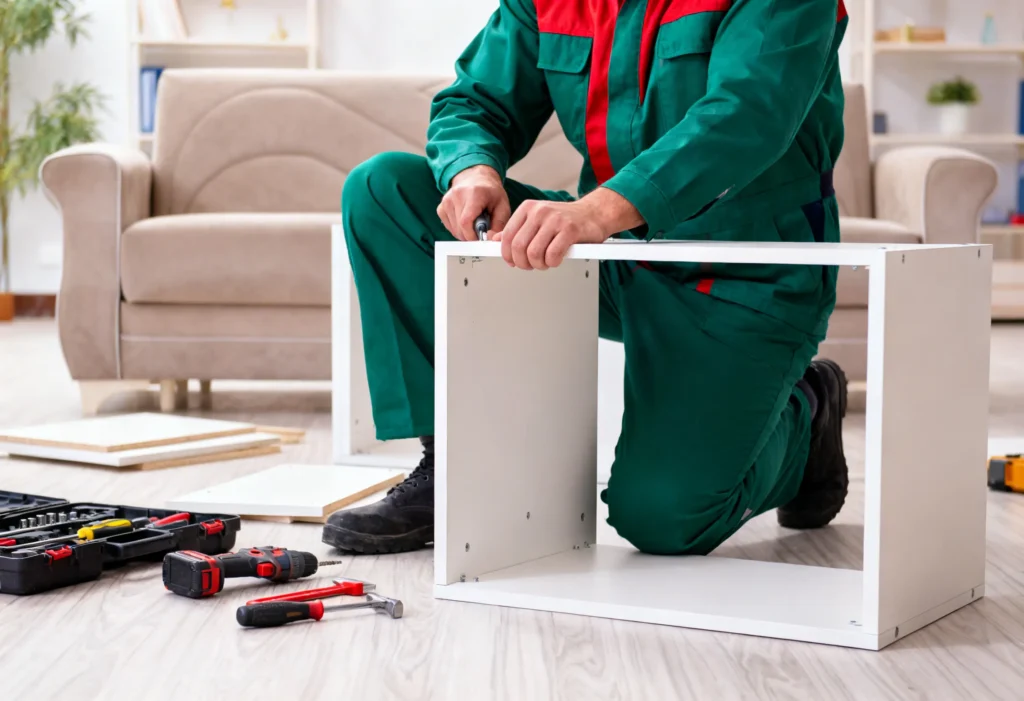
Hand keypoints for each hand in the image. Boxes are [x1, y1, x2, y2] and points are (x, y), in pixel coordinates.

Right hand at [437, 165, 510, 240]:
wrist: (475, 177)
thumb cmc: (491, 193)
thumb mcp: (503, 206)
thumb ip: (499, 224)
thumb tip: (490, 239)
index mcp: (474, 193)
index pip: (466, 222)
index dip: (472, 235)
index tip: (480, 239)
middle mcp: (457, 195)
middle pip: (460, 227)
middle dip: (471, 235)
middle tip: (480, 230)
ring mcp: (447, 201)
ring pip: (454, 229)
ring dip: (465, 233)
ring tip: (474, 223)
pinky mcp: (441, 207)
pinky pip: (448, 226)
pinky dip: (458, 229)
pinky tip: (466, 221)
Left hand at [492, 189, 642, 269]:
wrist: (594, 214)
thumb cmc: (567, 220)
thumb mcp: (538, 221)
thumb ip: (518, 230)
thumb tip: (496, 240)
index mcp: (528, 208)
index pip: (507, 236)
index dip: (508, 254)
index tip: (513, 262)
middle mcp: (540, 212)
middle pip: (518, 247)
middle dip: (523, 263)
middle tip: (531, 265)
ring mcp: (555, 220)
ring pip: (533, 253)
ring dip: (538, 264)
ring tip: (545, 262)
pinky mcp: (569, 230)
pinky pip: (552, 255)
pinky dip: (552, 263)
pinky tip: (556, 259)